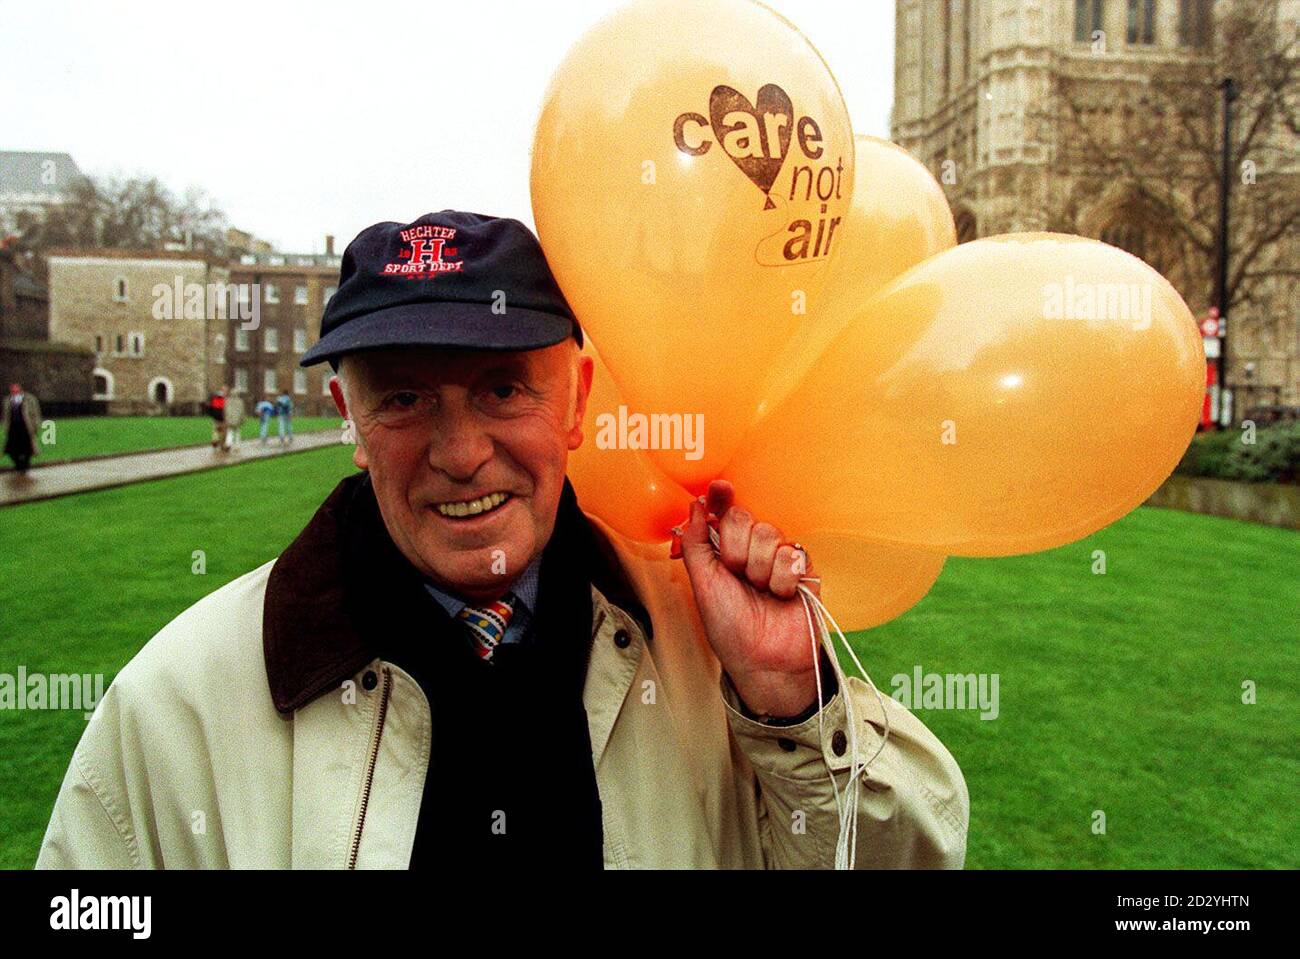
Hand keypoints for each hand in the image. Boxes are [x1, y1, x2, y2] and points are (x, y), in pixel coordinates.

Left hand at [678, 480, 821, 717]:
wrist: (763, 661)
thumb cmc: (731, 628)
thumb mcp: (703, 584)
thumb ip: (696, 543)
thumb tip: (694, 505)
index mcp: (725, 552)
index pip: (724, 512)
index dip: (721, 497)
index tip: (720, 487)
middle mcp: (752, 551)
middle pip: (745, 519)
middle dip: (736, 549)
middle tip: (737, 575)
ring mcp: (778, 558)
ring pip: (768, 535)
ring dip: (758, 569)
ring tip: (760, 592)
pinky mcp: (803, 570)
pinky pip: (792, 554)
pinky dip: (782, 579)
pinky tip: (782, 596)